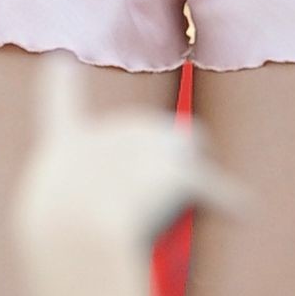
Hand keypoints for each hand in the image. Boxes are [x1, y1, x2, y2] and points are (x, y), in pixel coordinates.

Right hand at [13, 54, 247, 259]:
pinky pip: (214, 187)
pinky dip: (227, 201)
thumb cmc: (55, 233)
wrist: (77, 230)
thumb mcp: (52, 215)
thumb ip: (78, 206)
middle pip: (146, 126)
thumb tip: (108, 222)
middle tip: (149, 193)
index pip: (60, 100)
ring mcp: (151, 146)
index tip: (60, 62)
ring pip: (188, 141)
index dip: (61, 82)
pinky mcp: (182, 172)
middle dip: (153, 152)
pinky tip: (243, 211)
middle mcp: (113, 128)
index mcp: (68, 141)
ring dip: (192, 161)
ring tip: (199, 188)